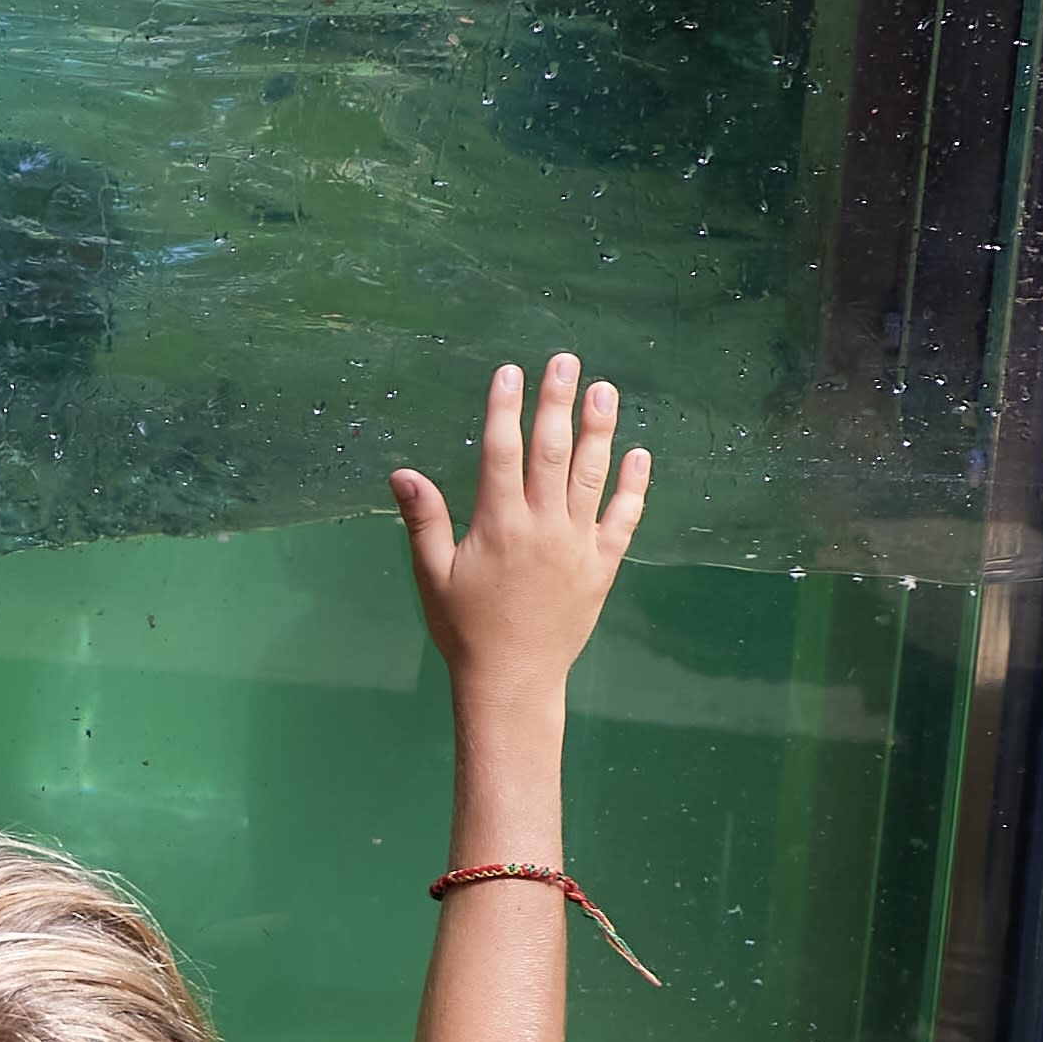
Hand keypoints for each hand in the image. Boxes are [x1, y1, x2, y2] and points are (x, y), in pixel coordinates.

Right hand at [387, 353, 647, 698]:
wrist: (513, 680)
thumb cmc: (465, 628)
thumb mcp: (432, 575)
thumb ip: (423, 520)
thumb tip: (402, 473)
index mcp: (498, 526)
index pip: (501, 454)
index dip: (505, 410)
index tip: (511, 373)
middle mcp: (542, 528)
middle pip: (551, 453)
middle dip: (557, 403)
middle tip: (566, 361)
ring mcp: (577, 545)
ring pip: (591, 477)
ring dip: (598, 430)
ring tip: (604, 390)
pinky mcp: (602, 566)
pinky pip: (623, 520)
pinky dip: (634, 487)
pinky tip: (640, 454)